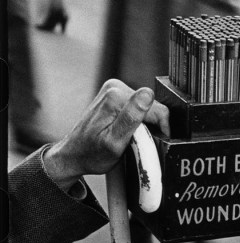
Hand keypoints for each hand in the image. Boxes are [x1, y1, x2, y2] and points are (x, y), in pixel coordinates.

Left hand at [42, 80, 169, 192]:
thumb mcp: (115, 143)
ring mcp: (114, 89)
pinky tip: (127, 132)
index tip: (153, 144)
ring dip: (144, 125)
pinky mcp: (114, 95)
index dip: (161, 129)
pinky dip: (137, 121)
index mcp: (116, 96)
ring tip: (131, 139)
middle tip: (138, 144)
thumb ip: (132, 117)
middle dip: (150, 127)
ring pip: (146, 108)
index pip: (156, 108)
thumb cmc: (92, 154)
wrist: (75, 154)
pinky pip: (137, 107)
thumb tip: (147, 94)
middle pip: (151, 107)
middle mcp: (114, 87)